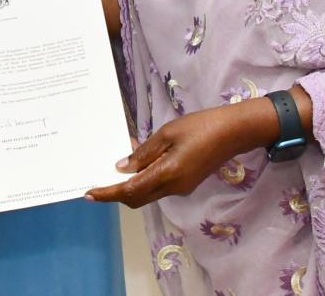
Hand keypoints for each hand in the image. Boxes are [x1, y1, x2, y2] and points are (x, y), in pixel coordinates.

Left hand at [85, 101, 274, 207]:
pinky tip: (140, 158)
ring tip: (119, 161)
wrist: (234, 132)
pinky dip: (145, 176)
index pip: (130, 190)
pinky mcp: (186, 182)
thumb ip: (144, 152)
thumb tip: (123, 167)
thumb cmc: (201, 127)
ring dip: (131, 182)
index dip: (108, 193)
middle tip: (99, 180)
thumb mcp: (167, 133)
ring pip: (147, 192)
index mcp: (167, 174)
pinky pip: (159, 184)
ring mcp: (181, 187)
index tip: (89, 194)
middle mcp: (173, 187)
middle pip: (137, 197)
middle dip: (116, 192)